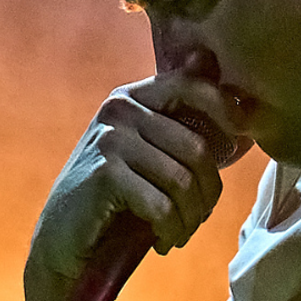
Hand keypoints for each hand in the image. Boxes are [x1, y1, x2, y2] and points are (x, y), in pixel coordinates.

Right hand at [24, 68, 241, 296]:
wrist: (63, 240)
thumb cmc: (116, 197)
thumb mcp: (150, 152)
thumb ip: (178, 115)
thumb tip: (207, 58)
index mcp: (133, 96)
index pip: (192, 87)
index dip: (226, 113)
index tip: (238, 147)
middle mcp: (119, 109)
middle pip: (196, 147)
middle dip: (208, 192)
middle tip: (198, 217)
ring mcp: (109, 139)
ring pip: (183, 180)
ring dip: (190, 217)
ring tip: (179, 232)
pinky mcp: (104, 175)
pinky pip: (162, 205)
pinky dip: (171, 230)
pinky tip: (163, 241)